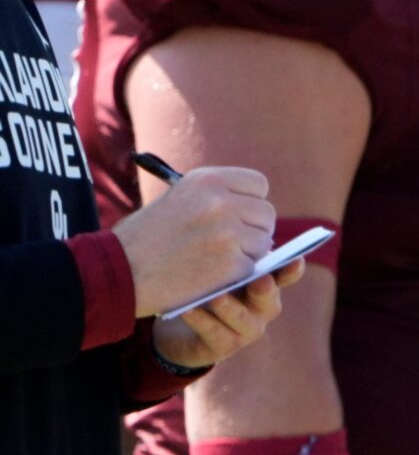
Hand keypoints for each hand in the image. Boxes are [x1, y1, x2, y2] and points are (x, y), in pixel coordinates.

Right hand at [116, 165, 274, 317]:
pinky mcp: (232, 264)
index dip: (251, 203)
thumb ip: (216, 197)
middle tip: (229, 244)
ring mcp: (228, 233)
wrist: (115, 271)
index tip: (240, 215)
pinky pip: (253, 267)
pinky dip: (237, 274)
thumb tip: (255, 205)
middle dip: (253, 230)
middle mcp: (221, 201)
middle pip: (266, 214)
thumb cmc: (143, 238)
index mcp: (207, 180)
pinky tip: (210, 275)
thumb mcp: (177, 200)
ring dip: (246, 254)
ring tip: (212, 260)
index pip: (259, 185)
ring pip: (263, 242)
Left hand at [151, 261, 302, 368]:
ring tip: (216, 297)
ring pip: (242, 319)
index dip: (292, 269)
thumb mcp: (219, 264)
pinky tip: (188, 309)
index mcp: (267, 283)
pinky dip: (202, 320)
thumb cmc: (204, 284)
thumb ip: (232, 247)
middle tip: (258, 280)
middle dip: (264, 290)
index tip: (295, 260)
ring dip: (230, 307)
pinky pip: (214, 333)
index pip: (286, 274)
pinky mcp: (223, 346)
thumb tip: (241, 217)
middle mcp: (262, 307)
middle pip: (269, 299)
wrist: (180, 324)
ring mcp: (245, 329)